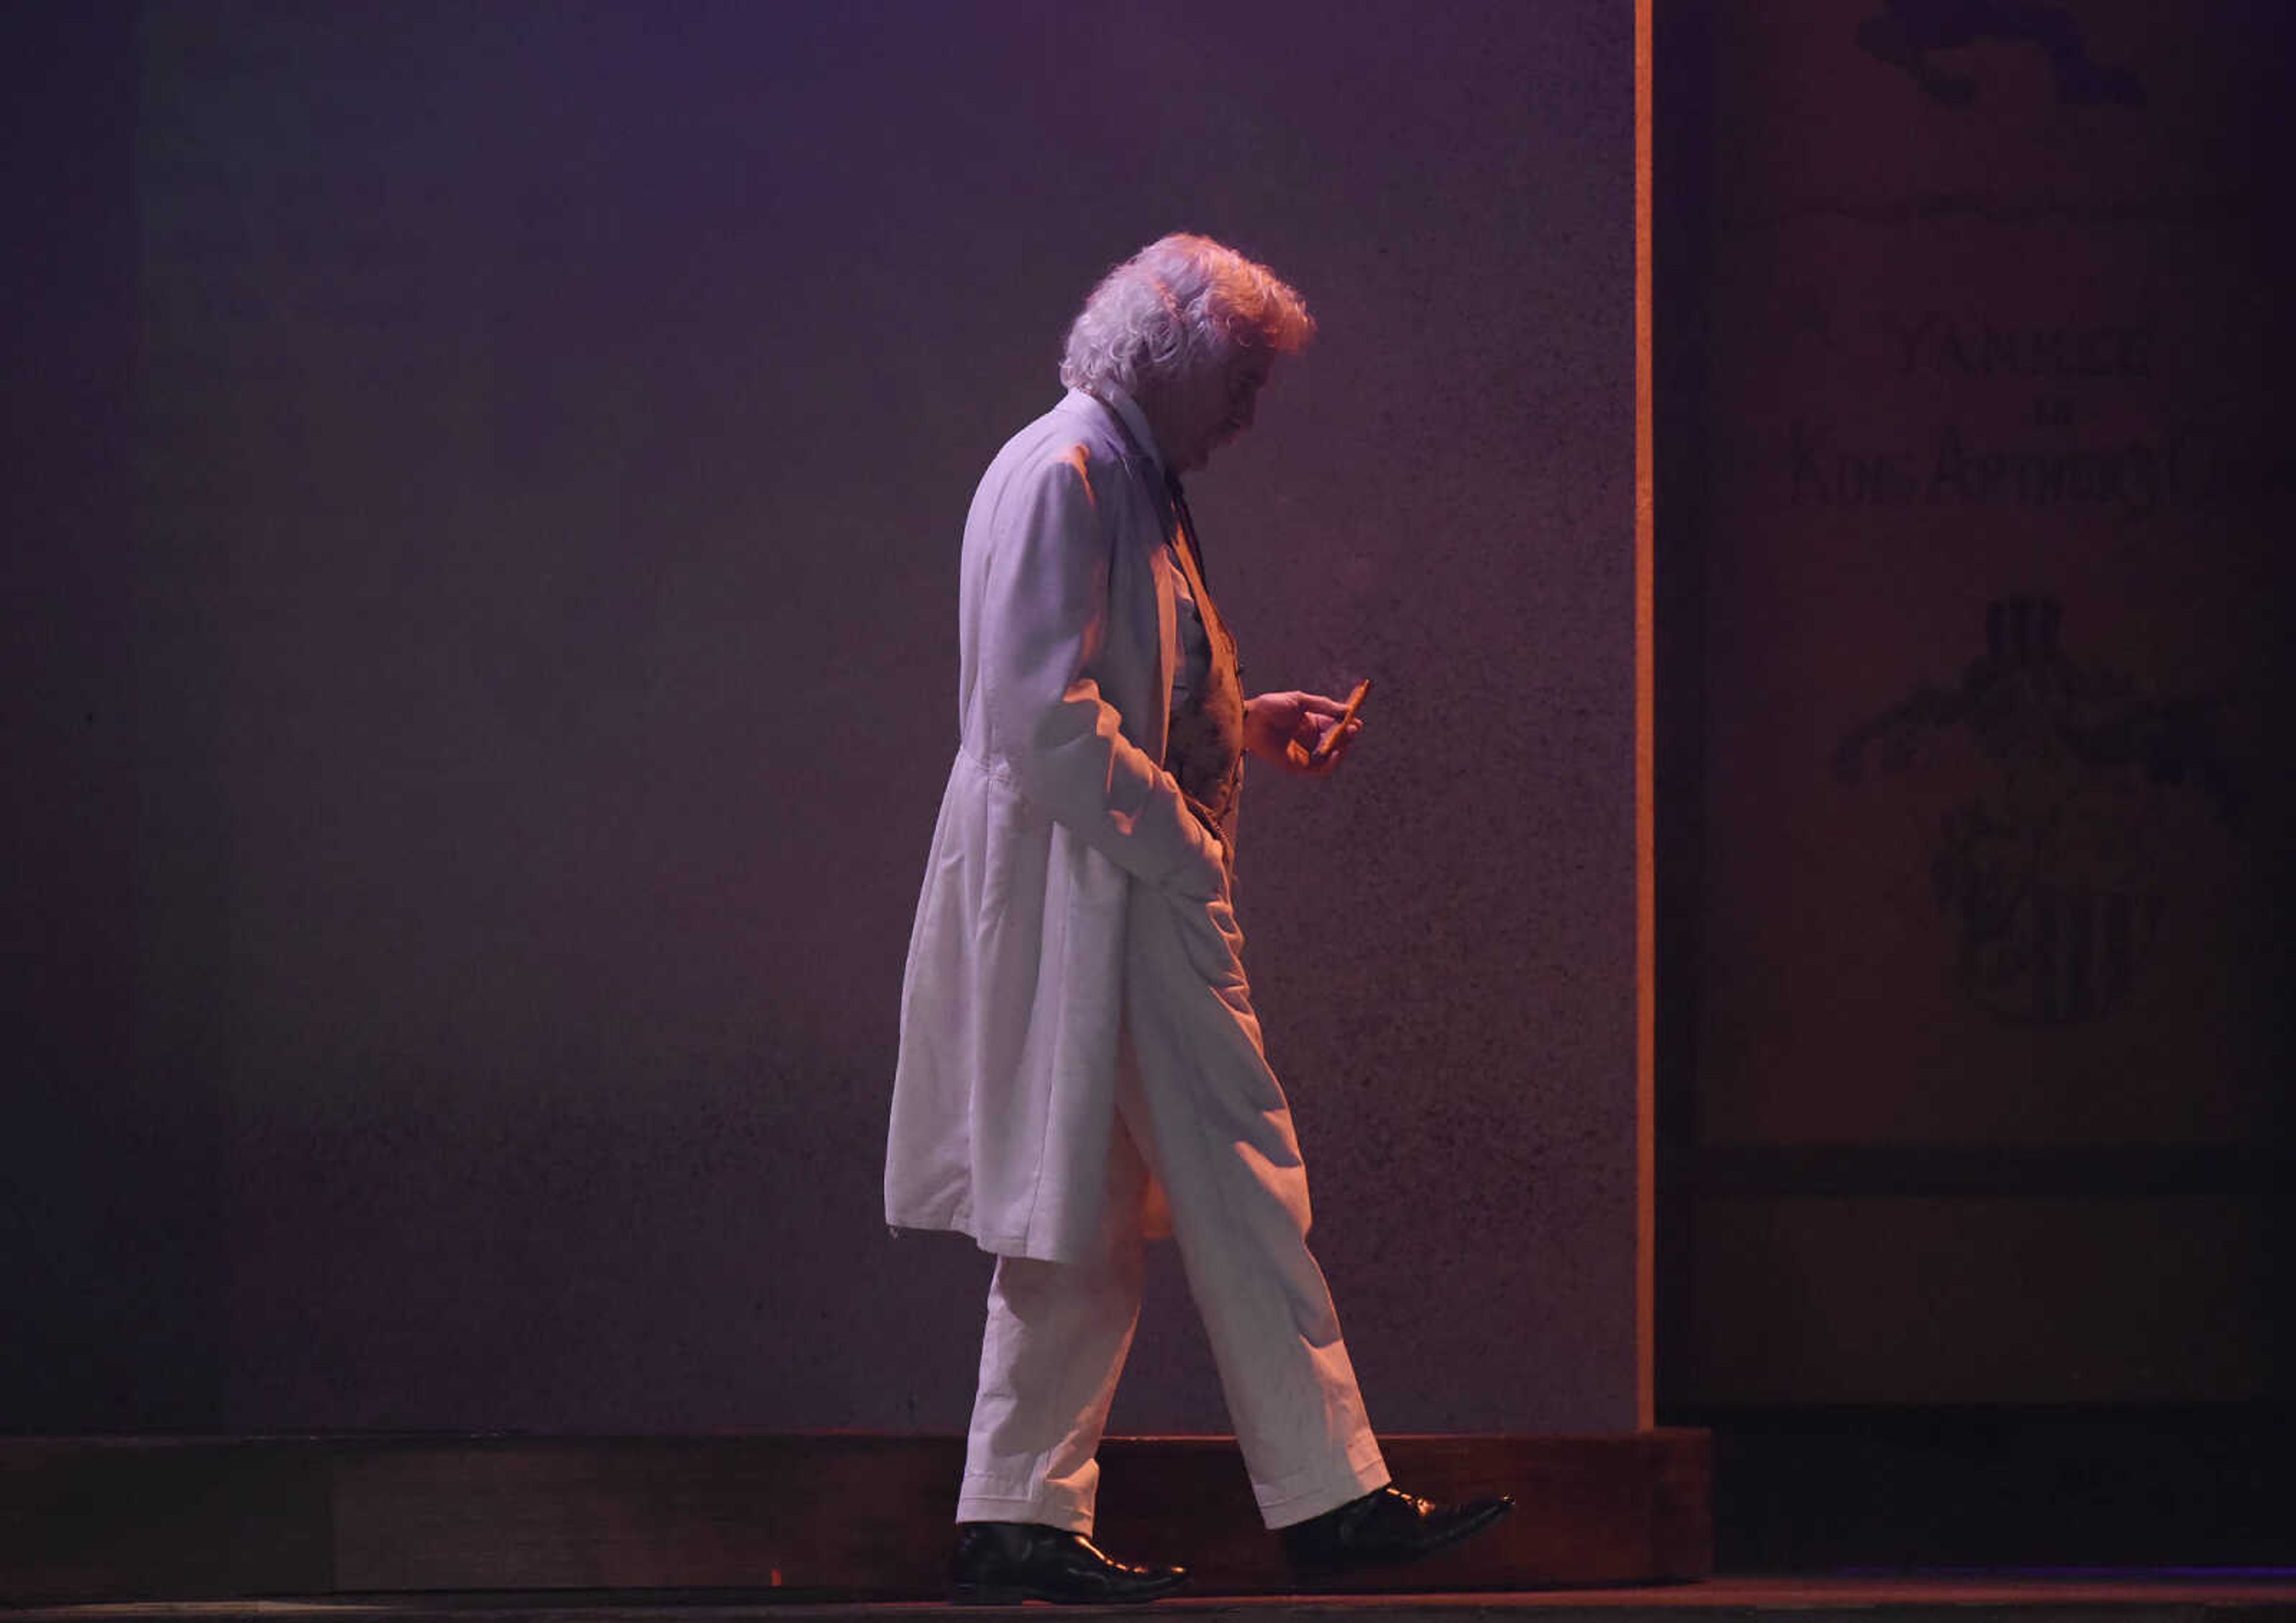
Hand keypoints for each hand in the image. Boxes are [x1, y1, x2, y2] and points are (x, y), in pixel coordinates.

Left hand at [1244, 689, 1363, 776]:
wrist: (1250, 720)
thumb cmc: (1271, 707)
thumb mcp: (1301, 701)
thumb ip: (1324, 706)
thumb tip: (1348, 710)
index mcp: (1311, 723)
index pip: (1335, 726)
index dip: (1346, 724)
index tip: (1356, 721)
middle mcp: (1309, 739)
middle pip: (1335, 742)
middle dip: (1346, 736)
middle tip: (1352, 729)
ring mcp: (1304, 754)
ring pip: (1331, 757)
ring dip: (1341, 749)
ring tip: (1345, 738)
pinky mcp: (1298, 767)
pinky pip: (1320, 769)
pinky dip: (1331, 762)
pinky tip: (1336, 751)